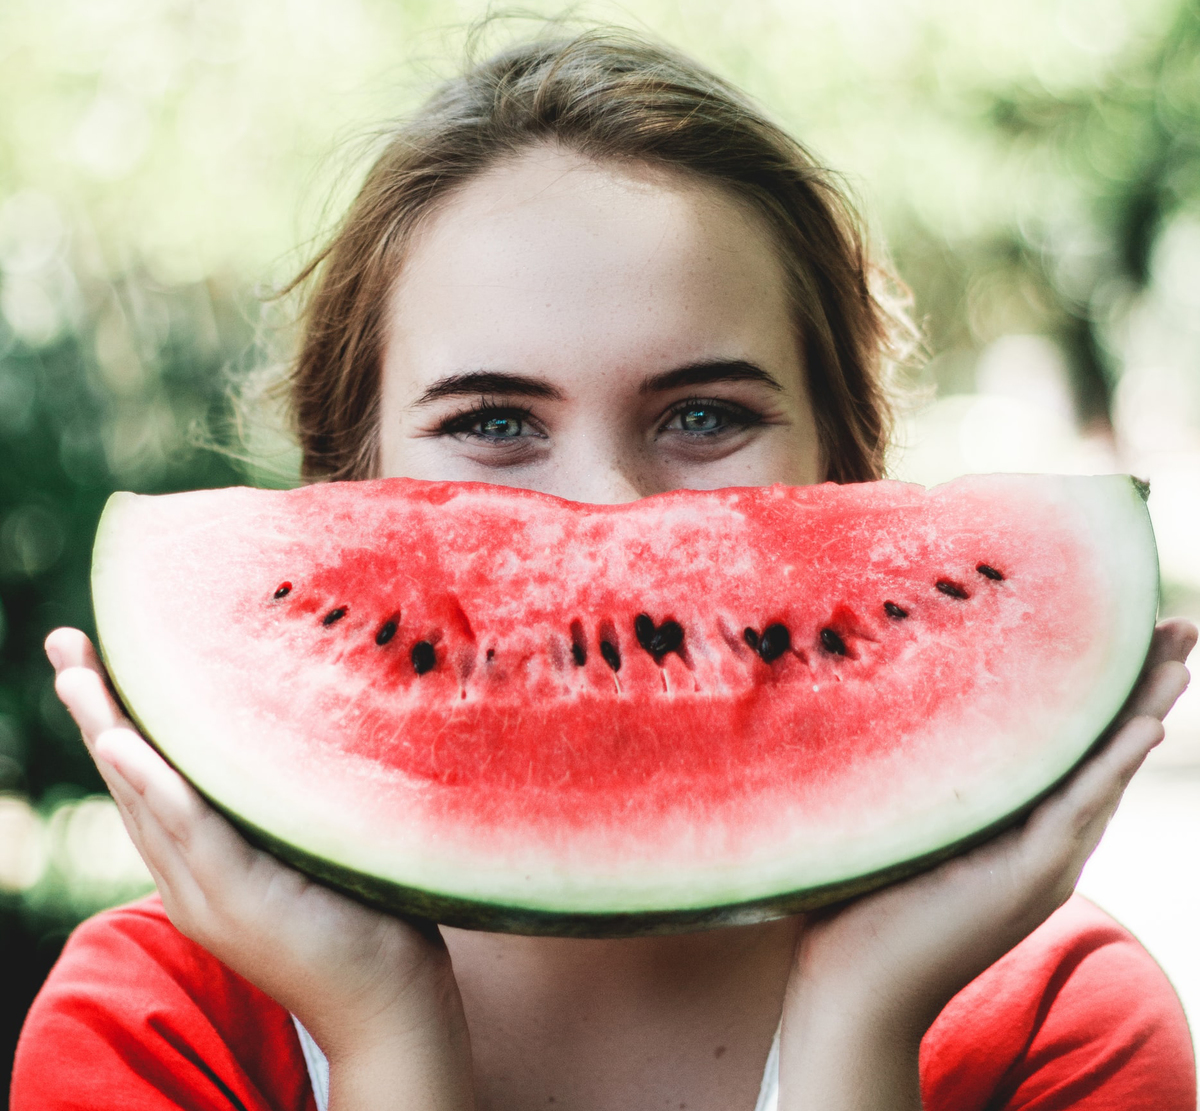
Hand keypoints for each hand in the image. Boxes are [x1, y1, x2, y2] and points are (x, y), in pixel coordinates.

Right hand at [46, 627, 474, 1110]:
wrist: (387, 1000)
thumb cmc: (364, 912)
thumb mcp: (311, 843)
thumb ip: (285, 798)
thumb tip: (302, 718)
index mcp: (204, 862)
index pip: (150, 779)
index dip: (120, 719)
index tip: (97, 657)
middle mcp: (190, 877)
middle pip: (130, 780)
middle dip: (95, 710)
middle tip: (65, 643)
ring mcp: (207, 893)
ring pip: (145, 799)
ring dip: (108, 732)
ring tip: (77, 674)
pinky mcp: (239, 901)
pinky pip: (188, 832)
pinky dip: (153, 787)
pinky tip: (125, 744)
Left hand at [779, 617, 1196, 1110]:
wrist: (853, 991)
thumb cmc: (859, 905)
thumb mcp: (900, 822)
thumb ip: (919, 777)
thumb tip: (886, 698)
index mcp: (1017, 828)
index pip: (1073, 748)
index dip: (1101, 693)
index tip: (1121, 632)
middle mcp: (1044, 843)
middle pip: (1103, 751)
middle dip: (1142, 687)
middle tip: (1176, 626)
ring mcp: (1043, 864)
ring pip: (1105, 773)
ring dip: (1144, 709)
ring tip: (1178, 654)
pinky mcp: (1027, 879)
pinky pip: (1077, 811)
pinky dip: (1111, 766)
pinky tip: (1145, 724)